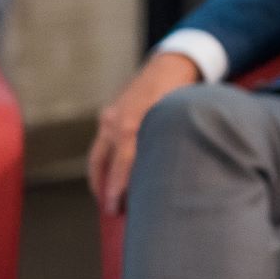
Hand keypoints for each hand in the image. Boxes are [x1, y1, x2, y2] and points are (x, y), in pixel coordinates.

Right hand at [89, 51, 202, 214]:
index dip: (118, 188)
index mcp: (134, 123)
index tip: (117, 208)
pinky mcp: (107, 116)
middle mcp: (116, 121)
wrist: (170, 65)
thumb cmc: (181, 96)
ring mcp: (109, 118)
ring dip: (100, 179)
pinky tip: (110, 179)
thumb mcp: (180, 120)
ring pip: (98, 156)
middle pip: (104, 164)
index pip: (122, 164)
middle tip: (112, 212)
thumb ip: (171, 146)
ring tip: (107, 200)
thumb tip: (173, 179)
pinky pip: (101, 146)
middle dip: (106, 189)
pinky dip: (104, 163)